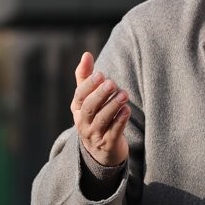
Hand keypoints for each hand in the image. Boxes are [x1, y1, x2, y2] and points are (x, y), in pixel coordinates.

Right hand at [71, 52, 129, 166]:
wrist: (101, 150)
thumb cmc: (95, 116)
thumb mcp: (87, 98)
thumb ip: (85, 76)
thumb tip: (86, 54)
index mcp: (78, 109)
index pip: (80, 96)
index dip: (89, 85)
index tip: (100, 74)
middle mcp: (83, 122)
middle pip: (90, 108)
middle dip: (100, 95)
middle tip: (112, 83)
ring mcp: (95, 135)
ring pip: (102, 120)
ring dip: (113, 106)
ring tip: (124, 94)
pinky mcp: (108, 144)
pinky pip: (114, 132)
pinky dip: (120, 121)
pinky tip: (127, 110)